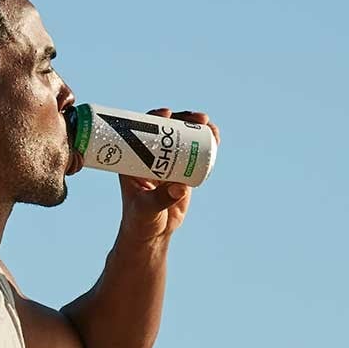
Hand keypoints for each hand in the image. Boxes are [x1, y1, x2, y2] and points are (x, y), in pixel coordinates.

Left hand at [117, 107, 215, 242]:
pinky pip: (194, 153)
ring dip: (198, 128)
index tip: (167, 113)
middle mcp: (150, 157)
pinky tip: (216, 137)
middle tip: (200, 119)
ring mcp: (167, 163)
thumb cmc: (140, 221)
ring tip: (211, 128)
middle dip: (184, 119)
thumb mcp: (146, 209)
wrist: (152, 234)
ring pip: (184, 139)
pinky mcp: (181, 171)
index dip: (156, 117)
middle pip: (168, 129)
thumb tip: (180, 188)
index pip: (143, 130)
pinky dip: (206, 144)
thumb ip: (160, 200)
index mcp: (133, 159)